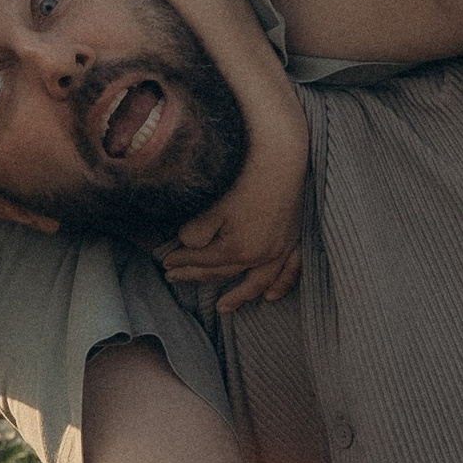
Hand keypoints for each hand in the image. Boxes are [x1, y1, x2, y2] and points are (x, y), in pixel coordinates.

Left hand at [156, 117, 308, 311]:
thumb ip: (196, 232)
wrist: (286, 154)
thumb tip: (189, 244)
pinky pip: (291, 270)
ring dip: (240, 295)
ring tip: (223, 307)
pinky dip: (281, 285)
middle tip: (176, 278)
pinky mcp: (297, 237)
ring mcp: (283, 248)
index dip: (182, 261)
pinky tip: (270, 296)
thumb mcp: (213, 204)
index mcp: (239, 249)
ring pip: (259, 281)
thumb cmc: (247, 175)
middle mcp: (263, 255)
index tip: (165, 263)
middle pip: (225, 272)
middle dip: (198, 276)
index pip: (203, 260)